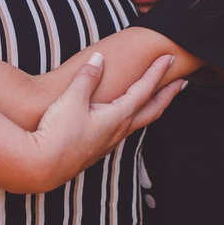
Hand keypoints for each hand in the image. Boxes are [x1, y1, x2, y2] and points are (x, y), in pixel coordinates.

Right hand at [31, 53, 182, 188]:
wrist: (40, 166)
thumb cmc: (57, 133)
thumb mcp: (72, 99)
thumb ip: (87, 77)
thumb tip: (98, 59)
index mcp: (117, 116)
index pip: (144, 90)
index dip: (157, 72)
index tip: (169, 58)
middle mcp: (118, 130)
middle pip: (152, 110)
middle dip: (168, 95)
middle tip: (183, 83)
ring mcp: (108, 141)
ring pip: (139, 122)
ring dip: (152, 107)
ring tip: (157, 98)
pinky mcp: (96, 147)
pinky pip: (124, 129)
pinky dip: (134, 118)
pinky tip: (125, 117)